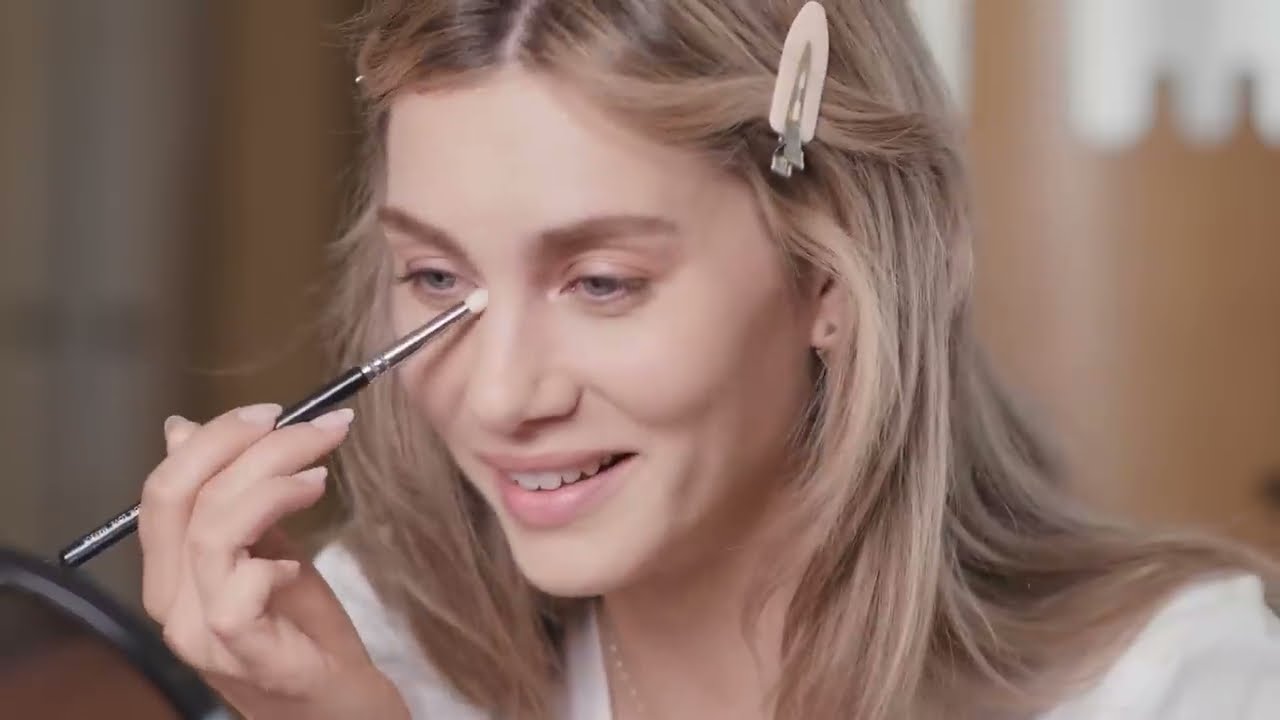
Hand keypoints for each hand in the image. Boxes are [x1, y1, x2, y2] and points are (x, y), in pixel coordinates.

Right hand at [138, 404, 408, 719]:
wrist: (337, 702)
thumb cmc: (303, 628)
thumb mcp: (267, 545)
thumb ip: (231, 497)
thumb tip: (182, 430)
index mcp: (172, 572)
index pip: (165, 487)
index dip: (215, 437)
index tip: (275, 411)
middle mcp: (172, 603)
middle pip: (179, 497)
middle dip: (247, 446)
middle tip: (314, 428)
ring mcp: (201, 633)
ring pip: (211, 532)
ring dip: (273, 486)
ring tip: (320, 478)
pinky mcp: (242, 654)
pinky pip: (239, 590)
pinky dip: (273, 561)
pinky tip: (299, 563)